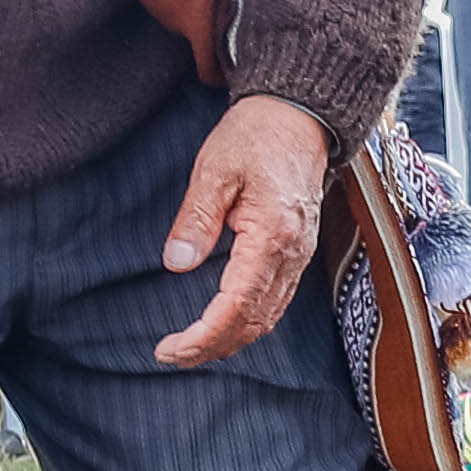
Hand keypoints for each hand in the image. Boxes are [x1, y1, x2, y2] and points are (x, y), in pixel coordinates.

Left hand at [155, 89, 332, 365]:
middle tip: (171, 354)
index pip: (237, 306)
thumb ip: (196, 220)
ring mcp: (300, 255)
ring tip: (191, 347)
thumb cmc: (256, 136)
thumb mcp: (214, 170)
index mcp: (272, 236)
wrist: (299, 116)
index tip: (170, 349)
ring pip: (268, 318)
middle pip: (254, 322)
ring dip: (230, 340)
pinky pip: (275, 302)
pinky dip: (247, 323)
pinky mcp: (298, 252)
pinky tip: (222, 324)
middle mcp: (293, 254)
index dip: (203, 336)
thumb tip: (176, 263)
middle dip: (212, 347)